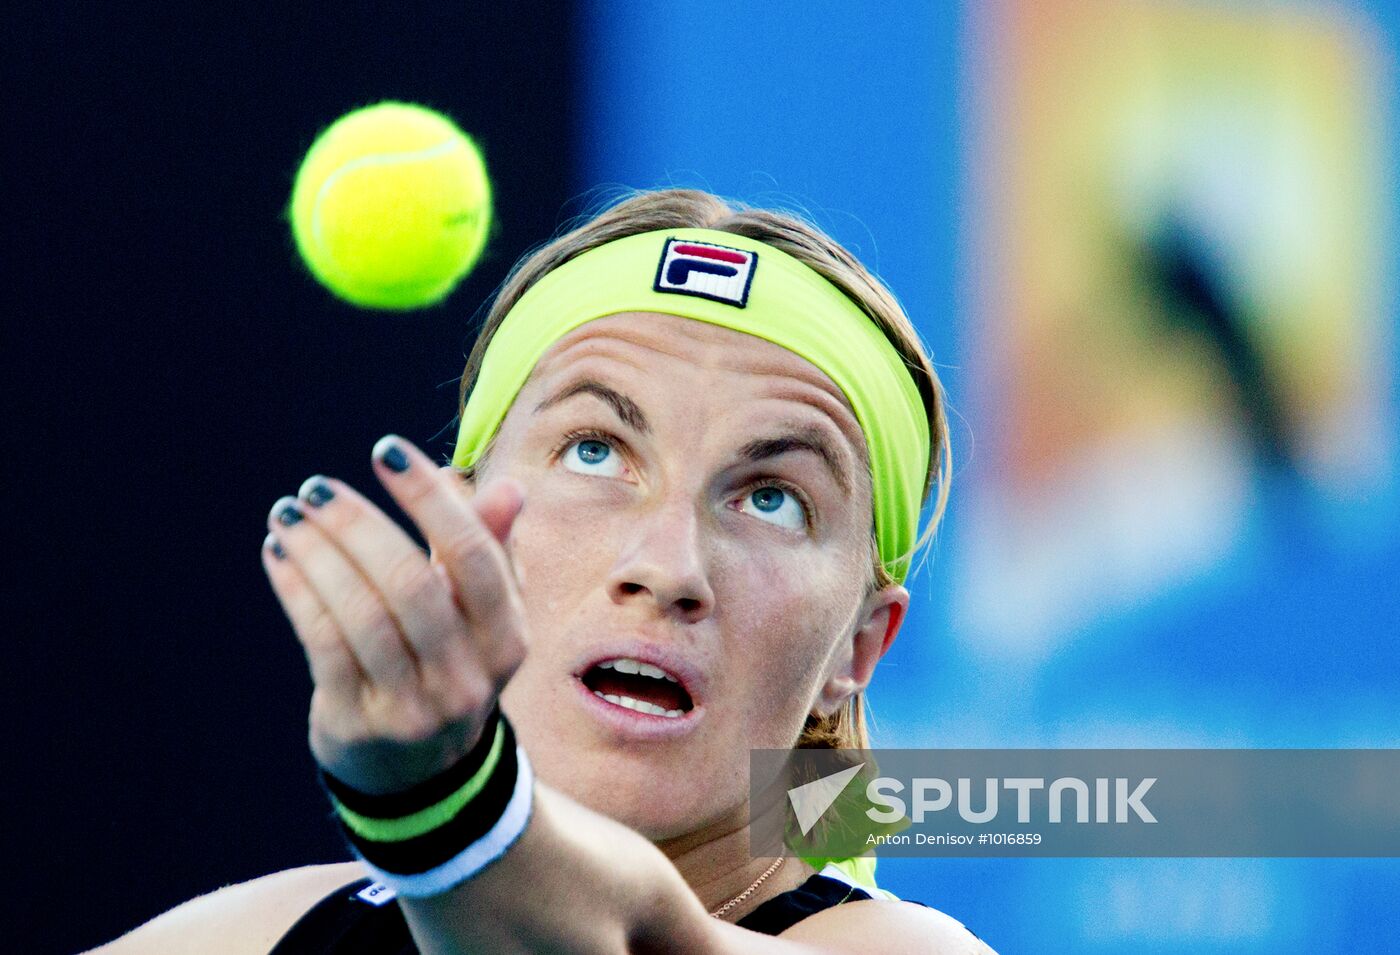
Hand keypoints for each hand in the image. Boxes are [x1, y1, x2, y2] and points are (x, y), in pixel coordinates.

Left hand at [262, 435, 525, 795]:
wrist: (424, 775)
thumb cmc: (451, 662)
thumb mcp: (482, 616)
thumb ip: (490, 550)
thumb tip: (507, 488)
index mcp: (507, 639)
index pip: (472, 556)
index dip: (429, 498)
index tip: (385, 450)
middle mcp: (467, 676)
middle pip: (411, 584)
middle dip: (358, 525)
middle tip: (316, 487)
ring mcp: (412, 707)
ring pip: (360, 613)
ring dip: (317, 553)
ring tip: (287, 512)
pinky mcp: (357, 724)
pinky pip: (320, 642)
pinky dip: (296, 589)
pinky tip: (278, 553)